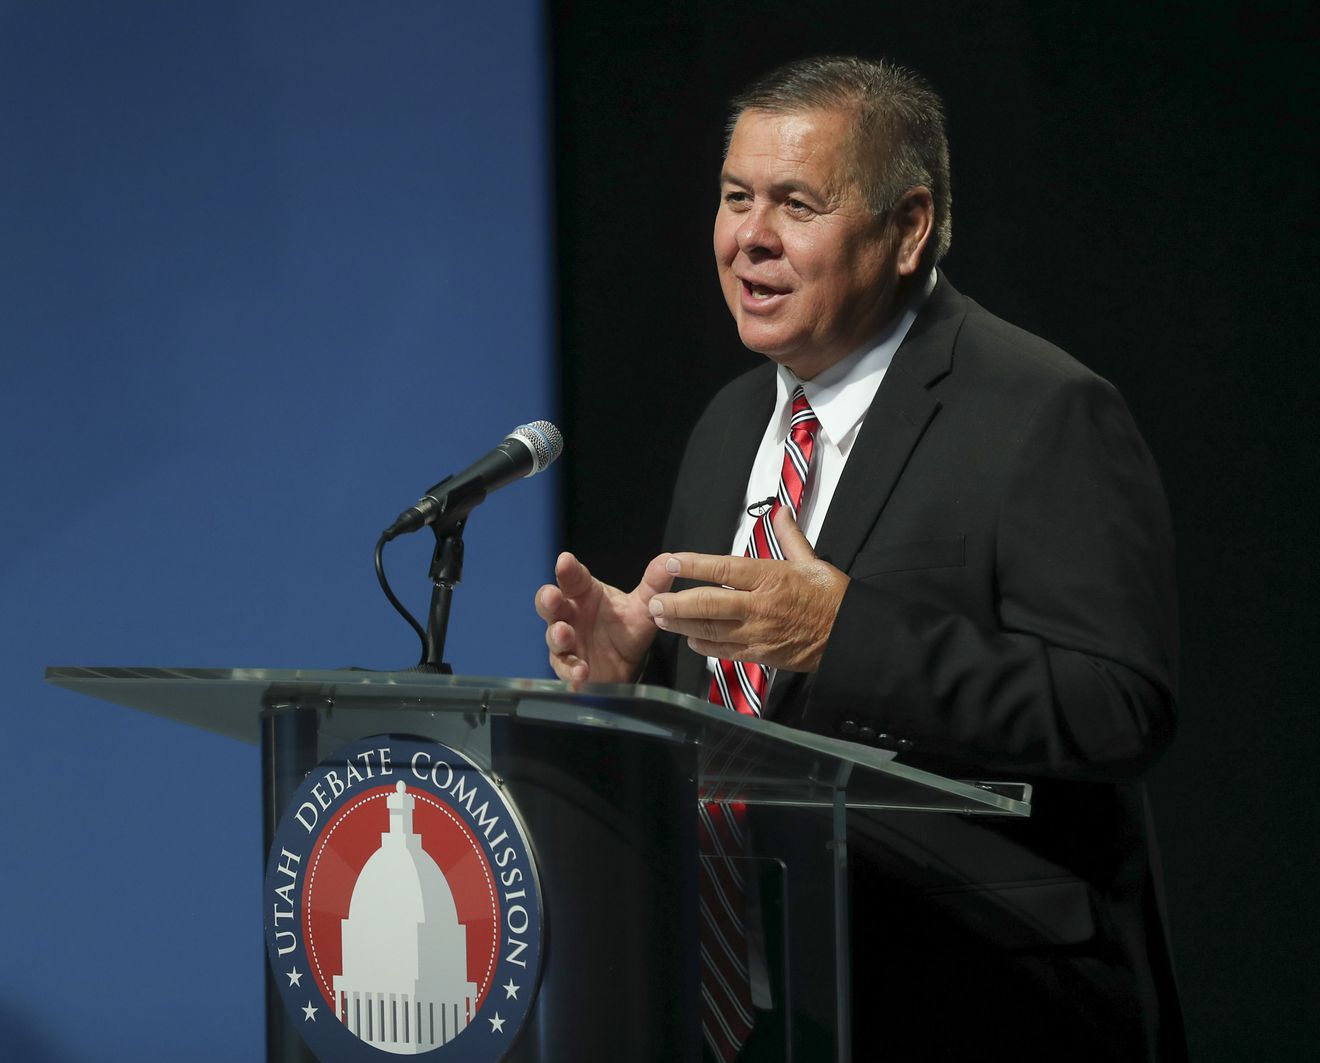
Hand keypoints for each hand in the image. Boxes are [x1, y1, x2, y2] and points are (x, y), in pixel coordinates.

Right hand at [535, 551, 675, 683]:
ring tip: (564, 633)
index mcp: (583, 593)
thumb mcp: (643, 607)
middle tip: (552, 596)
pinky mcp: (568, 667)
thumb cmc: (626, 629)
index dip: (567, 569)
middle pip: (551, 604)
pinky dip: (571, 670)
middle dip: (548, 599)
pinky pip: (565, 668)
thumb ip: (654, 584)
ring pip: (554, 635)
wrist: (628, 666)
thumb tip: (668, 559)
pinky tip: (581, 671)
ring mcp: (566, 641)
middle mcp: (570, 614)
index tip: (565, 561)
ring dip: (557, 634)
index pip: (573, 577)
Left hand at [647, 507, 848, 672]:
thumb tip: (781, 510)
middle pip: (708, 604)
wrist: (851, 636)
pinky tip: (691, 641)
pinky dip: (705, 646)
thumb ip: (790, 536)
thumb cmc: (832, 597)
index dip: (692, 565)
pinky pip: (725, 651)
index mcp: (770, 577)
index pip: (722, 569)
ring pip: (711, 630)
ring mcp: (758, 633)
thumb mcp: (812, 562)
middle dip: (677, 604)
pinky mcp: (761, 655)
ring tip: (661, 620)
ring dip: (683, 626)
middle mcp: (759, 605)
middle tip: (654, 603)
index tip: (669, 562)